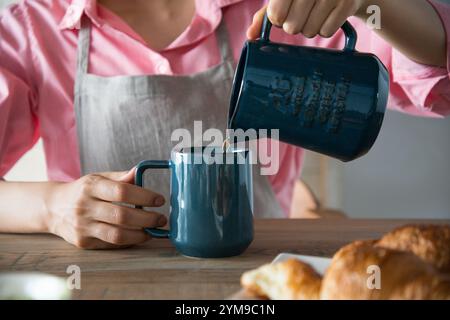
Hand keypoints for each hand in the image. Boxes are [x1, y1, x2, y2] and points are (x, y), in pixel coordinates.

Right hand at [45, 169, 166, 248]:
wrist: (53, 208)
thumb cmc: (83, 191)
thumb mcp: (99, 178)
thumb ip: (120, 177)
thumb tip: (139, 171)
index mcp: (91, 186)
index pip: (121, 191)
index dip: (144, 196)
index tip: (159, 200)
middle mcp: (85, 206)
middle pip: (121, 216)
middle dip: (147, 219)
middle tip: (161, 218)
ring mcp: (83, 226)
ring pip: (117, 235)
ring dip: (140, 234)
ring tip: (153, 230)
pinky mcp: (83, 242)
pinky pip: (111, 244)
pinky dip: (129, 241)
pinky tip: (139, 236)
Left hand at [247, 0, 366, 38]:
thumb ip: (266, 13)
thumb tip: (251, 36)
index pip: (275, 14)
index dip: (278, 18)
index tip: (282, 13)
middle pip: (292, 27)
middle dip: (294, 25)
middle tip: (301, 13)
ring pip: (309, 31)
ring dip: (309, 27)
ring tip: (315, 12)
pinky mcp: (348, 3)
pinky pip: (326, 31)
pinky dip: (325, 28)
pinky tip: (327, 14)